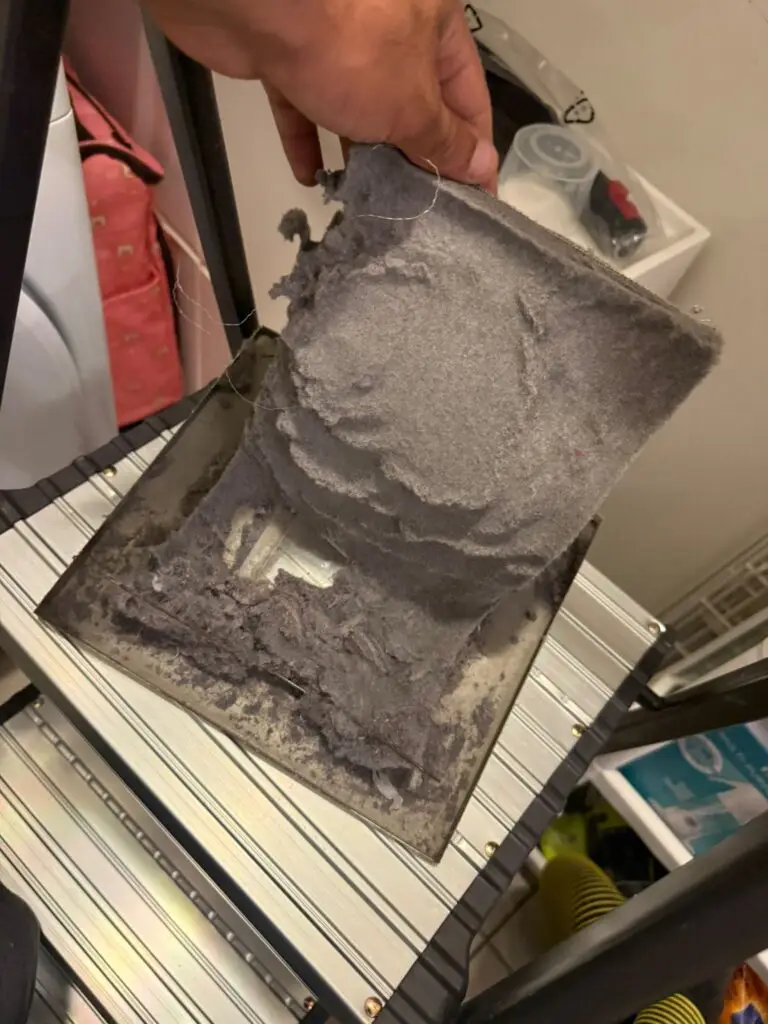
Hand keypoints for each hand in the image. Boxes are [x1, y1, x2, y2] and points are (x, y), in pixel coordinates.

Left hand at [141, 0, 497, 191]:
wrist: (258, 8)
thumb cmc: (354, 53)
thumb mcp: (412, 107)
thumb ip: (444, 142)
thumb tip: (482, 167)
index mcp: (436, 23)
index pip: (468, 96)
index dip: (474, 151)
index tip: (477, 200)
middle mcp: (391, 25)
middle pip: (413, 102)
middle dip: (413, 156)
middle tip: (418, 209)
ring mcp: (337, 39)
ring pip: (359, 106)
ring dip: (362, 153)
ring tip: (369, 200)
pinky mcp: (289, 54)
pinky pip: (306, 105)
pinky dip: (310, 140)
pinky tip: (312, 177)